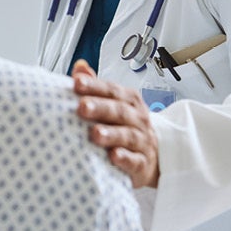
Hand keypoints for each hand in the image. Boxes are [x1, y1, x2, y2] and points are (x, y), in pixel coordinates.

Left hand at [72, 59, 160, 187]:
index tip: (77, 83)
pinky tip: (113, 156)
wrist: (154, 154)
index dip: (95, 86)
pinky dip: (126, 158)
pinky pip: (136, 160)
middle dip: (100, 108)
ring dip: (112, 134)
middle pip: (119, 111)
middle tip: (82, 107)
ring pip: (128, 135)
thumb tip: (80, 66)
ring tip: (95, 134)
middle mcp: (138, 118)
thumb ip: (95, 86)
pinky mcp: (143, 164)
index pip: (112, 90)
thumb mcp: (113, 103)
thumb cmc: (125, 125)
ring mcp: (142, 141)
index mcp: (129, 100)